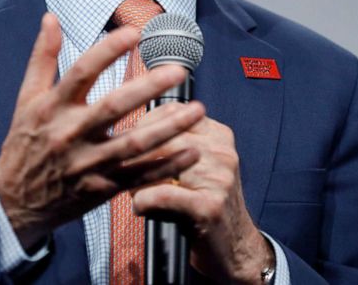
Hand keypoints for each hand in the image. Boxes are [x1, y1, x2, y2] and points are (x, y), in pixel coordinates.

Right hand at [0, 12, 205, 249]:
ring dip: (169, 129)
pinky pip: (140, 177)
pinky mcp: (102, 189)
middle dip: (148, 88)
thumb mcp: (26, 98)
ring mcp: (88, 164)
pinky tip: (192, 151)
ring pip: (134, 145)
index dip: (108, 50)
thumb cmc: (25, 143)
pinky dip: (167, 167)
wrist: (16, 202)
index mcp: (53, 108)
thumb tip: (50, 17)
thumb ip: (42, 57)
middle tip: (179, 70)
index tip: (135, 32)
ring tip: (198, 111)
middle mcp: (71, 134)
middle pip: (113, 108)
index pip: (81, 72)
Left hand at [132, 116, 273, 284]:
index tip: (129, 139)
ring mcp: (218, 178)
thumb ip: (172, 145)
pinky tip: (140, 208)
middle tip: (120, 168)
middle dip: (136, 153)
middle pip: (164, 138)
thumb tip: (128, 134)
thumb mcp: (196, 166)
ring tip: (131, 189)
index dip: (144, 124)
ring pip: (160, 165)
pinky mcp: (209, 206)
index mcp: (219, 135)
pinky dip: (143, 201)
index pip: (173, 111)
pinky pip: (161, 195)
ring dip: (137, 179)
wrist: (236, 246)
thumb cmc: (205, 202)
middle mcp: (222, 151)